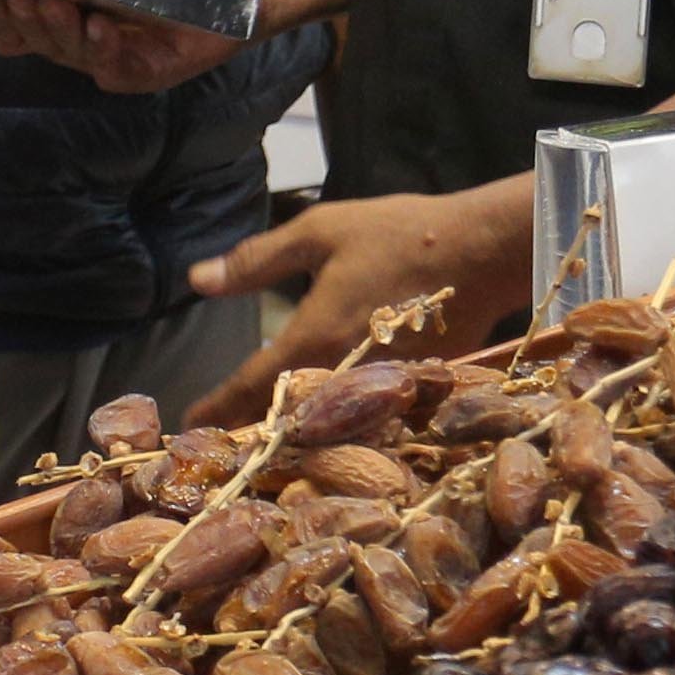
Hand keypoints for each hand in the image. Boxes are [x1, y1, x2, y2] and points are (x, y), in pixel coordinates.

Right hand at [0, 0, 241, 95]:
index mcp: (63, 3)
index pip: (10, 22)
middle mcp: (76, 35)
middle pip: (27, 39)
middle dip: (20, 18)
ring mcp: (105, 57)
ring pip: (60, 53)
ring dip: (55, 30)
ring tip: (58, 4)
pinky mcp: (137, 72)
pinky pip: (106, 68)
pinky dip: (99, 47)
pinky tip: (100, 26)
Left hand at [182, 184, 528, 423]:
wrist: (486, 251)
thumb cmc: (401, 234)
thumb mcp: (321, 231)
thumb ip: (257, 260)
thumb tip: (198, 279)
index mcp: (313, 338)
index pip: (250, 387)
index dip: (216, 408)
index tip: (188, 423)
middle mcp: (343, 376)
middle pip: (284, 419)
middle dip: (248, 431)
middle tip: (217, 443)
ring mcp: (379, 391)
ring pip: (323, 425)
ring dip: (291, 433)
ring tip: (261, 439)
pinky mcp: (412, 391)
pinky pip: (362, 417)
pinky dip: (337, 424)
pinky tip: (325, 424)